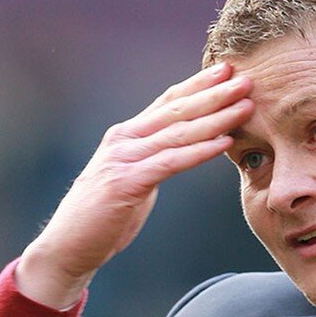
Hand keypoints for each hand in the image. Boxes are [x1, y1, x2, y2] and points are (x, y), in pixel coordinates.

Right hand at [16, 62, 252, 308]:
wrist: (68, 246)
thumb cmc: (104, 216)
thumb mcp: (133, 179)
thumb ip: (154, 160)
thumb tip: (183, 152)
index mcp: (127, 135)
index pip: (169, 101)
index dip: (199, 84)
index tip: (228, 70)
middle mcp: (124, 139)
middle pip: (177, 109)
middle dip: (214, 93)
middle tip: (247, 79)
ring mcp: (123, 159)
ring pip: (178, 132)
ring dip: (216, 117)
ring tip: (245, 105)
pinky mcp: (126, 183)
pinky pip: (171, 162)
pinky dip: (200, 151)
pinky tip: (225, 142)